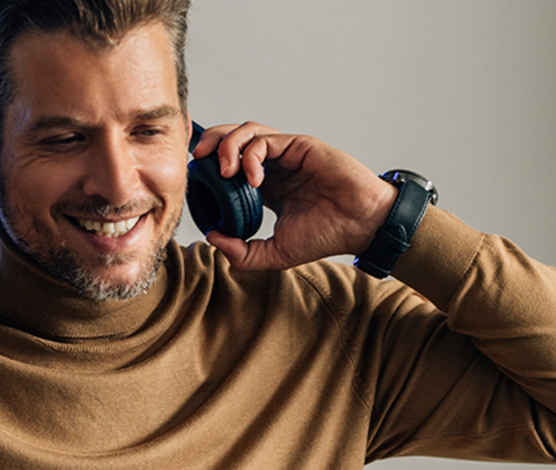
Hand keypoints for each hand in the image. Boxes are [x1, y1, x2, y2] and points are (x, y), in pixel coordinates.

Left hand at [190, 122, 396, 270]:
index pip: (230, 166)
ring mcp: (287, 153)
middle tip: (197, 160)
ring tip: (225, 171)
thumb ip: (244, 252)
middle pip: (233, 139)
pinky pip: (266, 140)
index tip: (195, 180)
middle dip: (211, 143)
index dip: (209, 167)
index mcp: (267, 186)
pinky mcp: (299, 145)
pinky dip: (252, 154)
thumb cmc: (328, 235)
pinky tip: (252, 177)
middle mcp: (275, 165)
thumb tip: (213, 239)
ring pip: (247, 131)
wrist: (361, 225)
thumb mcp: (276, 253)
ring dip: (228, 145)